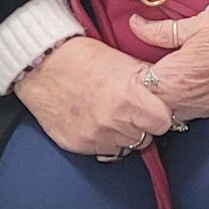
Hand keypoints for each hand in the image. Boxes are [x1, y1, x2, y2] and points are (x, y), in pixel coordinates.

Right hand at [15, 36, 174, 157]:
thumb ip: (148, 81)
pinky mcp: (77, 145)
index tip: (155, 108)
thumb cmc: (83, 58)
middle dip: (143, 125)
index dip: (161, 114)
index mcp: (129, 98)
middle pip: (146, 137)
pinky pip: (104, 150)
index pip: (163, 122)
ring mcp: (94, 136)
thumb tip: (167, 91)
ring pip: (126, 146)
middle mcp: (112, 121)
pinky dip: (105, 139)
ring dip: (124, 134)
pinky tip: (98, 121)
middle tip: (132, 109)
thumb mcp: (125, 62)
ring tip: (113, 113)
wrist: (41, 66)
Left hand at [126, 10, 208, 122]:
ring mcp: (208, 106)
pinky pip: (190, 115)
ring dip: (162, 103)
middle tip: (141, 75)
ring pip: (170, 117)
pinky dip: (180, 105)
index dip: (130, 79)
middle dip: (144, 95)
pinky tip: (181, 88)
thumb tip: (134, 25)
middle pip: (152, 110)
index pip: (140, 91)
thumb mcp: (195, 23)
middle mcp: (192, 98)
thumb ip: (159, 31)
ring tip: (161, 81)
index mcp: (180, 76)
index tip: (129, 68)